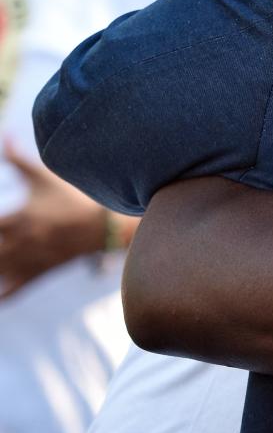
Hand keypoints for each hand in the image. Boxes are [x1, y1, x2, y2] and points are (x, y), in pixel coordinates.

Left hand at [0, 140, 111, 297]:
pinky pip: (11, 292)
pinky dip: (0, 296)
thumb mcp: (45, 176)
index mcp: (16, 219)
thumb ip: (19, 159)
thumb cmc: (72, 197)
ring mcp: (26, 262)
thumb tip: (5, 136)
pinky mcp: (36, 274)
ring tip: (0, 255)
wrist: (102, 225)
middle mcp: (17, 244)